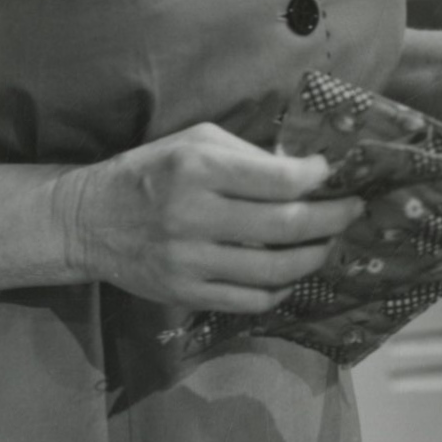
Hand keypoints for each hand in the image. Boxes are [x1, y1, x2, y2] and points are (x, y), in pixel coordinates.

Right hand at [51, 122, 361, 311]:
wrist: (89, 221)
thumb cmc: (150, 172)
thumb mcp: (193, 142)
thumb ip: (248, 154)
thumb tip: (305, 171)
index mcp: (197, 169)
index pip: (279, 180)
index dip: (317, 178)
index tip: (330, 174)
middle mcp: (193, 215)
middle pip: (286, 225)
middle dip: (331, 219)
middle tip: (353, 210)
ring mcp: (189, 260)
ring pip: (275, 268)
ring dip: (314, 256)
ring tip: (328, 243)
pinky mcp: (186, 293)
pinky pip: (251, 299)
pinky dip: (281, 289)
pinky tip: (291, 274)